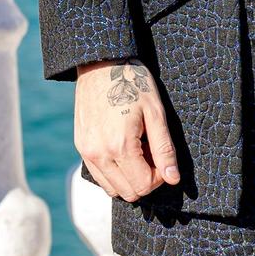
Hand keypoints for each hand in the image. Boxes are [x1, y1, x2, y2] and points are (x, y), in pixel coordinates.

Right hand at [74, 57, 180, 200]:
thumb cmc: (132, 82)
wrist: (100, 63)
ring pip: (112, 188)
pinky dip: (114, 173)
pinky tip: (123, 150)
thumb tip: (173, 178)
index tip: (163, 158)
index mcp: (119, 146)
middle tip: (152, 153)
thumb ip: (164, 148)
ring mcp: (86, 152)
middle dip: (145, 179)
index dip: (160, 177)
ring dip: (129, 178)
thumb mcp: (155, 112)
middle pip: (128, 192)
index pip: (143, 185)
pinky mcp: (81, 147)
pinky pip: (99, 176)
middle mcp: (98, 154)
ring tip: (138, 151)